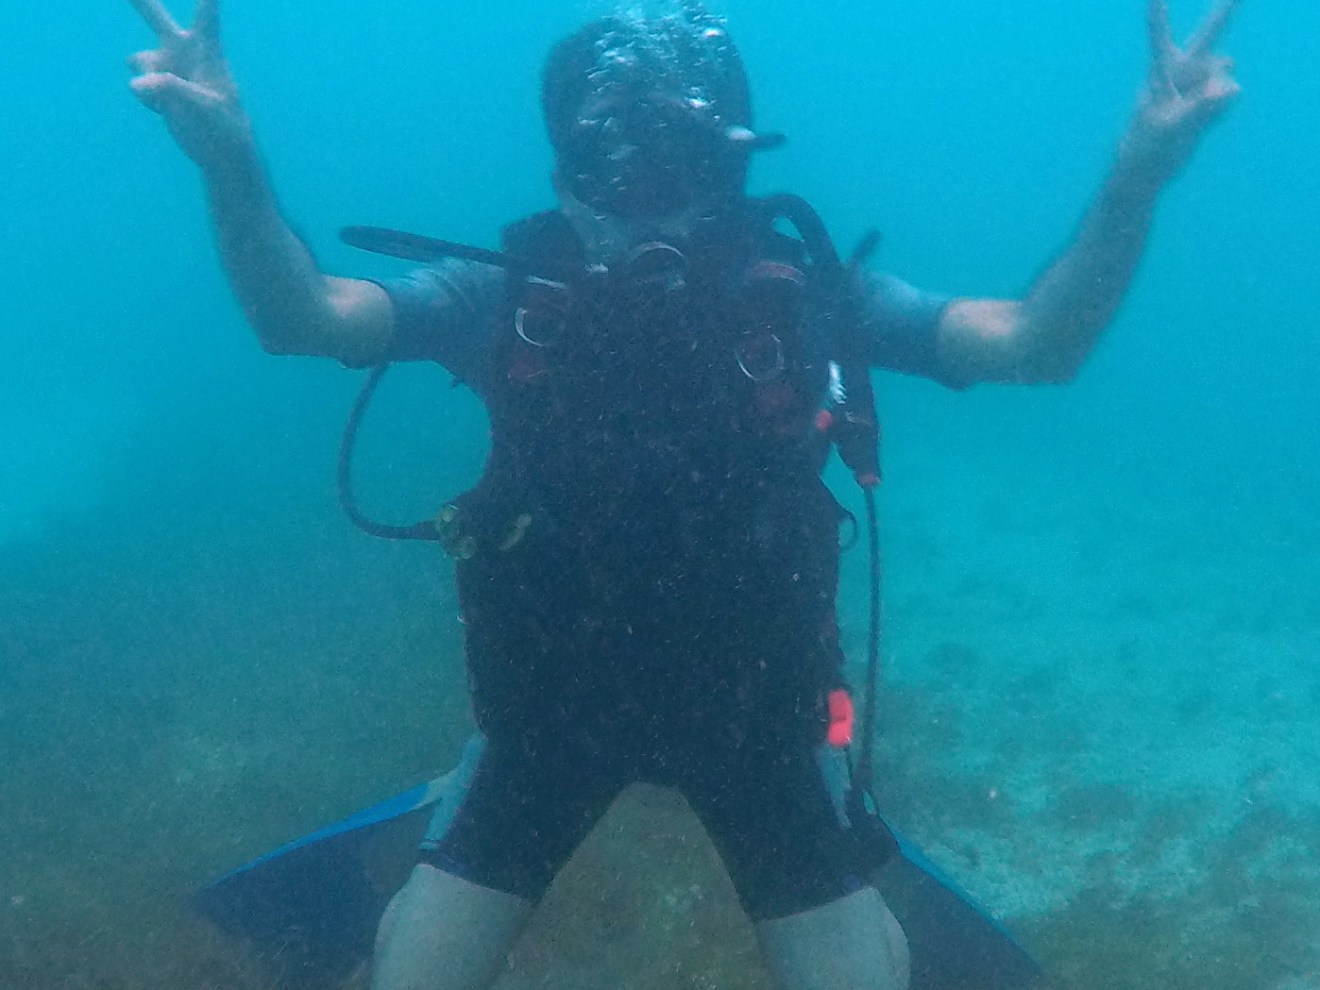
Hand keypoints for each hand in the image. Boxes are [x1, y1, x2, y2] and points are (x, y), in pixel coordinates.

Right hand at [126, 0, 253, 174]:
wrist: (219, 151)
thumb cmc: (222, 127)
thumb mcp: (203, 108)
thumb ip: (171, 89)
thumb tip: (139, 82)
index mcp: (207, 50)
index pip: (206, 14)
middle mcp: (184, 51)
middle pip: (155, 16)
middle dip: (139, 0)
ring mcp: (168, 66)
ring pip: (137, 60)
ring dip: (147, 74)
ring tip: (174, 98)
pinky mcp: (156, 84)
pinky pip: (137, 86)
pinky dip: (148, 100)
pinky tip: (169, 111)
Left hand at [1118, 0, 1242, 191]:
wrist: (1143, 174)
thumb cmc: (1145, 149)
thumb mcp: (1172, 129)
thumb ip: (1201, 107)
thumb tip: (1232, 87)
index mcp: (1159, 76)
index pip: (1159, 39)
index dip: (1158, 16)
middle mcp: (1178, 76)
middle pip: (1205, 40)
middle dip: (1222, 14)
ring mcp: (1193, 89)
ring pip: (1220, 78)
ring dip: (1216, 95)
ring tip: (1189, 117)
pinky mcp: (1204, 104)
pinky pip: (1224, 100)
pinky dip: (1218, 113)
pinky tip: (1199, 126)